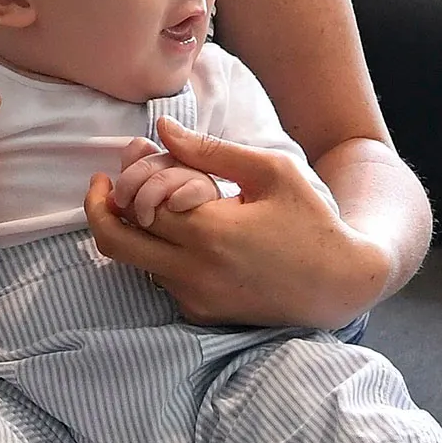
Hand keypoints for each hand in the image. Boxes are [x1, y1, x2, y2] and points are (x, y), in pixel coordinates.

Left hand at [83, 116, 389, 325]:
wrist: (342, 283)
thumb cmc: (311, 219)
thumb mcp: (271, 171)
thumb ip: (210, 150)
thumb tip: (161, 128)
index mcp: (210, 232)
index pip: (138, 202)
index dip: (128, 177)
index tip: (130, 158)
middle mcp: (195, 272)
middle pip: (115, 241)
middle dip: (100, 210)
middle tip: (103, 187)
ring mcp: (195, 298)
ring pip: (134, 262)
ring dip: (133, 231)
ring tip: (153, 202)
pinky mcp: (201, 314)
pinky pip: (160, 280)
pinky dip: (157, 254)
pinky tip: (181, 233)